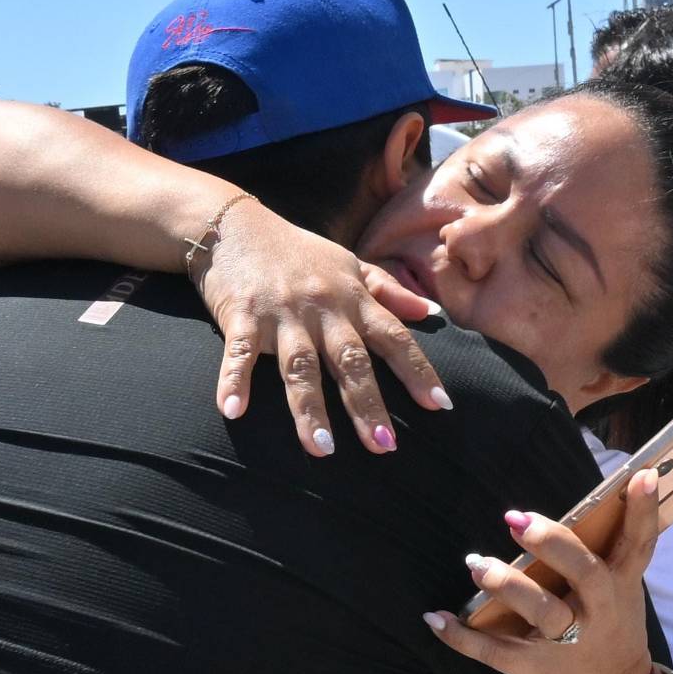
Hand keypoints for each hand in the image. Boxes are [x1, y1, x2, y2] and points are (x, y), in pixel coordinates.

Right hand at [196, 200, 450, 456]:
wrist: (234, 225)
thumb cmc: (297, 252)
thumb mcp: (348, 264)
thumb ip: (388, 291)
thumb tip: (430, 314)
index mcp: (352, 298)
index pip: (393, 336)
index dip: (417, 370)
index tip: (440, 404)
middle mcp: (322, 308)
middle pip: (350, 361)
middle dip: (367, 404)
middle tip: (384, 446)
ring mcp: (282, 313)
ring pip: (300, 366)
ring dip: (309, 408)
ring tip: (322, 448)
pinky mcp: (241, 316)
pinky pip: (240, 353)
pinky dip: (234, 381)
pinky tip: (233, 412)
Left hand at [422, 471, 663, 673]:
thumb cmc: (611, 636)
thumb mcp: (621, 596)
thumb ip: (603, 558)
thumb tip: (583, 508)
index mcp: (620, 587)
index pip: (639, 544)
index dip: (642, 511)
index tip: (641, 476)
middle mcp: (599, 612)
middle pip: (585, 573)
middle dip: (553, 545)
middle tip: (518, 521)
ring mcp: (569, 644)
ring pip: (541, 612)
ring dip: (507, 585)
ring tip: (477, 564)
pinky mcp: (537, 669)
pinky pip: (496, 653)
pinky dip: (462, 637)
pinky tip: (436, 618)